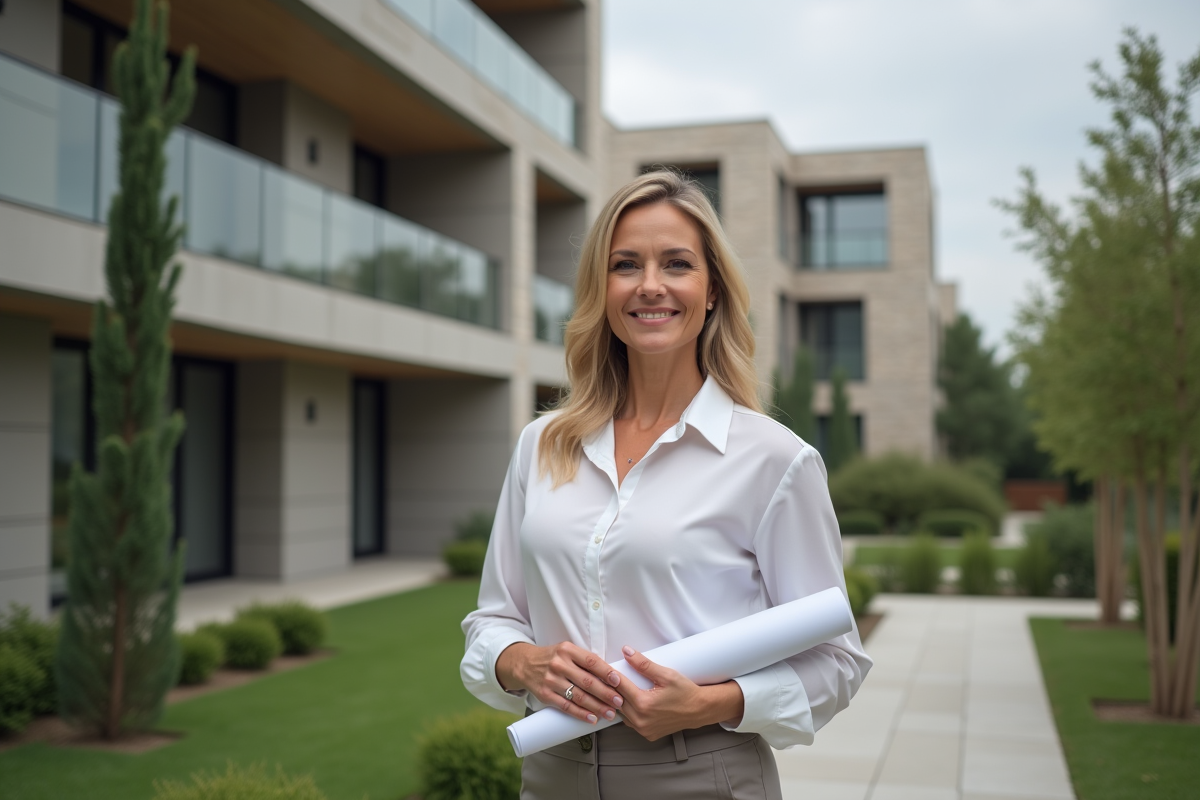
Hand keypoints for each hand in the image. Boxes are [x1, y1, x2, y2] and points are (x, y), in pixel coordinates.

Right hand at [495, 641, 622, 724]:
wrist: (524, 664)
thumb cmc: (553, 658)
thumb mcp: (567, 651)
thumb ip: (585, 661)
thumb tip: (611, 677)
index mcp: (568, 650)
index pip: (591, 661)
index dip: (606, 672)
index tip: (619, 682)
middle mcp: (559, 664)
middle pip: (587, 681)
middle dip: (606, 693)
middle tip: (620, 702)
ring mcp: (551, 680)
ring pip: (578, 696)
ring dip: (596, 706)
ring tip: (610, 713)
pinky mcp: (545, 694)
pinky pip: (565, 706)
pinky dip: (580, 713)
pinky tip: (592, 718)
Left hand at [612, 645, 744, 740]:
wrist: (700, 710)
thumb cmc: (685, 692)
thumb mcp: (666, 674)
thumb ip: (643, 664)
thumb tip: (627, 652)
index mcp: (644, 705)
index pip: (620, 687)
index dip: (612, 676)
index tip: (606, 669)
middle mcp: (641, 721)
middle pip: (617, 702)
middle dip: (613, 689)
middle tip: (609, 678)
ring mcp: (644, 730)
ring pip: (622, 714)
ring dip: (619, 703)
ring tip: (620, 690)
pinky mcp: (648, 734)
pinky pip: (631, 723)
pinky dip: (629, 713)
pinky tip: (630, 703)